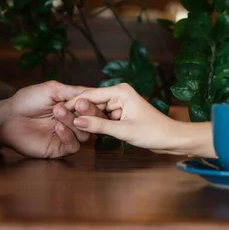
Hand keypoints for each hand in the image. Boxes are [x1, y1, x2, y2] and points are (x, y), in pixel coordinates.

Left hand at [0, 81, 93, 157]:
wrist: (8, 117)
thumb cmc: (28, 100)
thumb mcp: (52, 89)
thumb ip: (74, 91)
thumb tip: (96, 92)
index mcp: (74, 106)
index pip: (94, 105)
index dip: (96, 102)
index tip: (91, 97)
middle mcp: (74, 121)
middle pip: (94, 120)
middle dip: (89, 112)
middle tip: (79, 105)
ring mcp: (67, 135)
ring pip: (84, 133)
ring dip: (72, 121)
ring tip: (57, 112)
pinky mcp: (59, 149)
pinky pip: (73, 146)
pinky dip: (68, 135)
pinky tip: (57, 127)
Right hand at [63, 83, 186, 152]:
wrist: (171, 139)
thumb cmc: (153, 132)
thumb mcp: (123, 130)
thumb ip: (98, 125)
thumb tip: (76, 121)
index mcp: (120, 90)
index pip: (90, 95)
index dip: (73, 104)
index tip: (57, 112)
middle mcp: (119, 93)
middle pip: (92, 102)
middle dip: (79, 112)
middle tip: (62, 121)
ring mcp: (120, 103)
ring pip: (97, 111)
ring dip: (87, 119)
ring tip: (71, 126)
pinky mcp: (122, 112)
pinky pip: (104, 117)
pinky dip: (97, 124)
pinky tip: (86, 130)